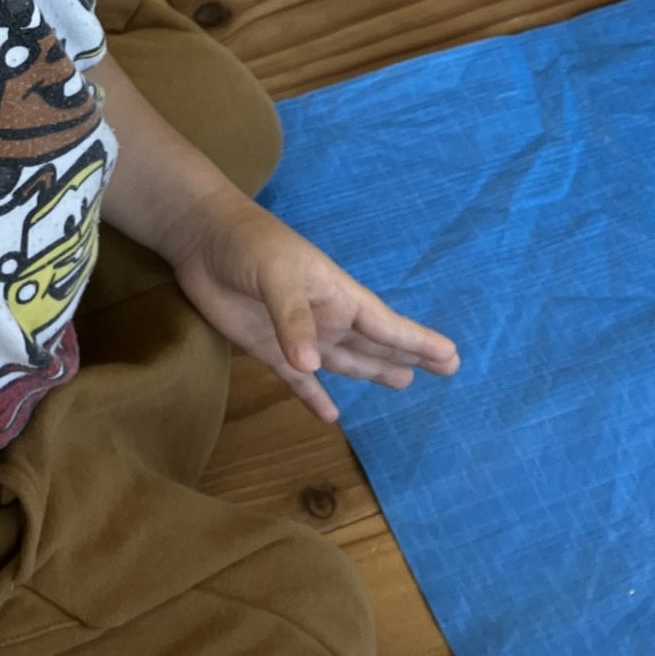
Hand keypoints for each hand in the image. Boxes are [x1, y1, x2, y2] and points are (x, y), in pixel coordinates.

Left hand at [168, 187, 459, 423]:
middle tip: (446, 369)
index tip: (453, 356)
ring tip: (403, 382)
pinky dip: (314, 398)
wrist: (201, 239)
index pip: (386, 325)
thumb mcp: (276, 274)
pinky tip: (330, 416)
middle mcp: (325, 317)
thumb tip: (313, 365)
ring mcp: (297, 335)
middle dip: (407, 355)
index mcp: (337, 295)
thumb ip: (293, 318)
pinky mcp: (266, 349)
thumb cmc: (249, 245)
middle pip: (374, 344)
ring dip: (372, 372)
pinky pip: (298, 381)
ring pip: (345, 360)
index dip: (418, 341)